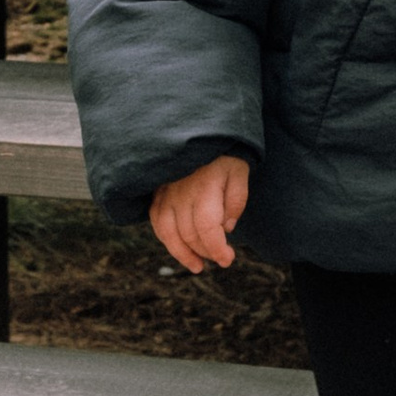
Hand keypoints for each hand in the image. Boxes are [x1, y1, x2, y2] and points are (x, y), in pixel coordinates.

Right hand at [148, 154, 249, 274]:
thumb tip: (226, 228)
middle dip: (207, 252)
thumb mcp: (239, 171)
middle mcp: (181, 191)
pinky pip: (156, 222)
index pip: (207, 228)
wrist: (198, 129)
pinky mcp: (156, 192)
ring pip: (168, 233)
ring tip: (198, 265)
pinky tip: (179, 247)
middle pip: (190, 234)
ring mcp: (165, 192)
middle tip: (222, 258)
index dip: (217, 249)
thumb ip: (236, 201)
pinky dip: (167, 239)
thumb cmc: (223, 153)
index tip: (228, 259)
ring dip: (183, 254)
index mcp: (205, 186)